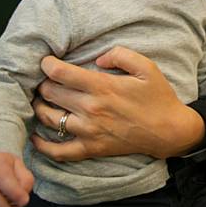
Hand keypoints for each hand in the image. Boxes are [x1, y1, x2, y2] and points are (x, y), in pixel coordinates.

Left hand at [31, 46, 205, 161]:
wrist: (169, 131)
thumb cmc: (158, 97)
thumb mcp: (147, 68)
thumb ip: (122, 55)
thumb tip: (98, 58)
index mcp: (103, 87)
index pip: (61, 73)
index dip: (48, 64)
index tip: (46, 61)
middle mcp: (91, 109)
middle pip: (50, 93)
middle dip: (43, 83)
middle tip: (47, 80)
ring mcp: (89, 131)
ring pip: (49, 118)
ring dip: (39, 107)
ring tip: (42, 101)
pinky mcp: (91, 148)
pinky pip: (58, 151)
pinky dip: (43, 145)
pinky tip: (36, 137)